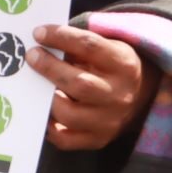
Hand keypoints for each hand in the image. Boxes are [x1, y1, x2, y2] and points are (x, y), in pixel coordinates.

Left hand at [27, 24, 161, 150]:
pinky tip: (41, 111)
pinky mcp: (98, 140)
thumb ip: (78, 44)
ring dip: (47, 99)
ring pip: (70, 114)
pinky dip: (49, 127)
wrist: (140, 96)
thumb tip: (39, 39)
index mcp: (123, 64)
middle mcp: (119, 95)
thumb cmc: (111, 65)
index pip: (89, 46)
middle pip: (80, 84)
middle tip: (31, 56)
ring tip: (35, 86)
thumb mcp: (106, 46)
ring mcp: (110, 121)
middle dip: (50, 68)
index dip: (61, 37)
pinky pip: (66, 139)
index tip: (38, 33)